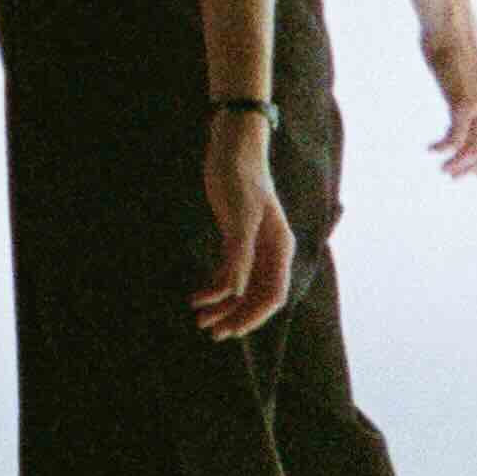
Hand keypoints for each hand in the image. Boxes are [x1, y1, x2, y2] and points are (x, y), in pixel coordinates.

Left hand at [193, 118, 296, 339]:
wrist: (232, 144)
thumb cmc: (239, 176)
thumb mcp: (239, 217)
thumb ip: (239, 255)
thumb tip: (235, 292)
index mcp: (279, 248)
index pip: (273, 295)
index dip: (253, 316)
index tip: (231, 331)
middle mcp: (270, 251)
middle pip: (256, 296)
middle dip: (234, 315)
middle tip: (209, 331)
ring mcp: (253, 245)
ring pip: (241, 286)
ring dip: (222, 305)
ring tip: (198, 317)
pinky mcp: (236, 237)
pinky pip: (229, 272)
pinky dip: (215, 286)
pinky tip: (197, 295)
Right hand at [421, 20, 476, 178]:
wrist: (449, 24)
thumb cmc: (459, 43)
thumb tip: (472, 111)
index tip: (476, 171)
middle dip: (472, 169)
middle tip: (452, 175)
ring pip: (474, 151)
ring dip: (457, 164)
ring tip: (442, 168)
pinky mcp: (463, 103)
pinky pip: (454, 139)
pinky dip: (441, 148)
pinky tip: (430, 148)